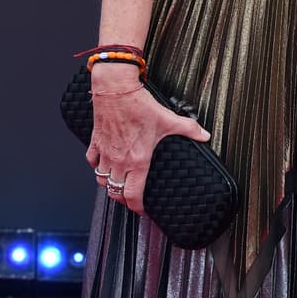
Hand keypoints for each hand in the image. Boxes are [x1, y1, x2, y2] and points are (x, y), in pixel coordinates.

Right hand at [86, 76, 210, 214]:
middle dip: (122, 198)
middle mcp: (119, 160)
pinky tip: (103, 164)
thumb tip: (204, 135)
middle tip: (129, 198)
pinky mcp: (96, 142)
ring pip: (101, 179)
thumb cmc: (139, 105)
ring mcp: (105, 153)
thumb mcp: (168, 119)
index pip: (133, 194)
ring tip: (117, 183)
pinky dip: (97, 166)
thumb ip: (189, 129)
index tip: (141, 208)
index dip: (136, 206)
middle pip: (115, 192)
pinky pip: (92, 161)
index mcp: (137, 160)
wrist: (116, 89)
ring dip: (109, 184)